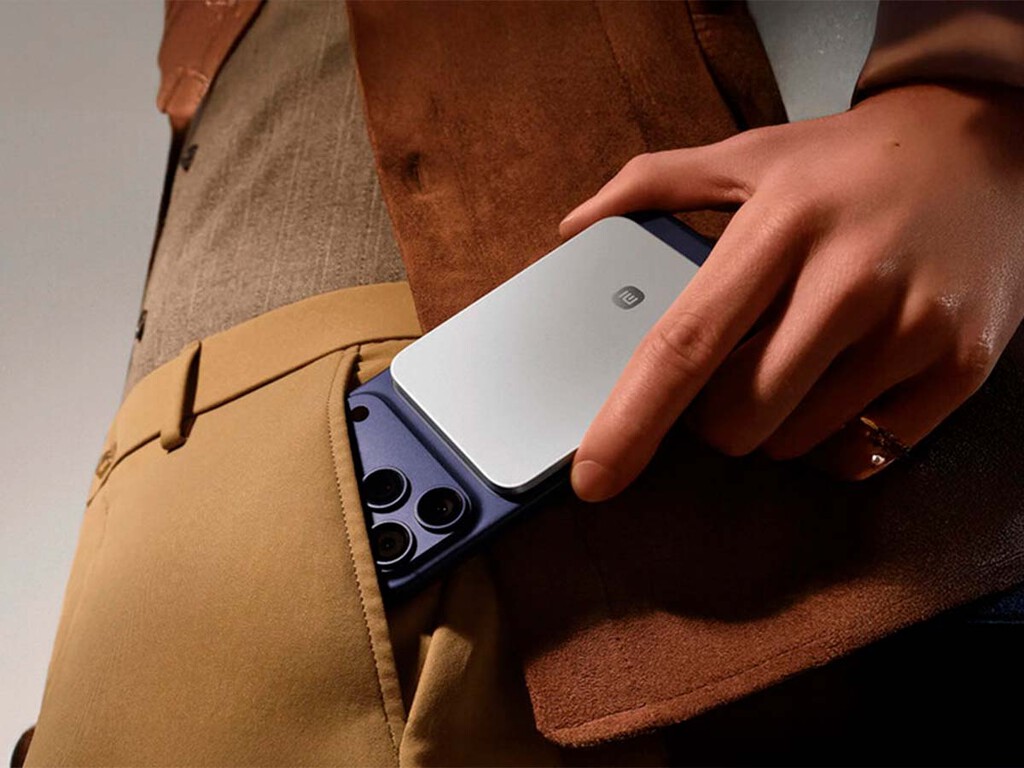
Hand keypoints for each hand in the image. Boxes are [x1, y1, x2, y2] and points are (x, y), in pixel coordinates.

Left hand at [561, 84, 1023, 501]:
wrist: (981, 145)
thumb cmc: (846, 164)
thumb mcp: (749, 155)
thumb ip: (652, 185)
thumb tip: (574, 226)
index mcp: (781, 226)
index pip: (687, 344)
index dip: (631, 420)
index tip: (593, 476)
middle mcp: (851, 279)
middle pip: (739, 416)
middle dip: (713, 415)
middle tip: (735, 368)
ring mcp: (914, 327)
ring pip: (796, 440)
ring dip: (776, 422)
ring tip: (802, 356)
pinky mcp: (962, 366)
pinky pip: (866, 453)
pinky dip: (836, 436)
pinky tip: (846, 381)